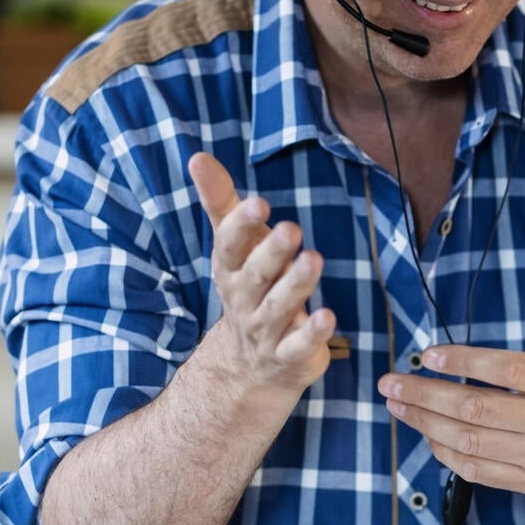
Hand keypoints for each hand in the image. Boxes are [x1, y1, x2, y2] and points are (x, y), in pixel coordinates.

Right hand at [187, 152, 333, 394]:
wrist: (247, 367)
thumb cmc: (248, 288)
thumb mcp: (233, 247)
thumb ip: (221, 203)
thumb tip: (198, 157)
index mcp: (230, 270)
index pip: (230, 246)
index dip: (242, 226)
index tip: (259, 203)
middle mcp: (244, 300)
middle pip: (256, 275)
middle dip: (272, 252)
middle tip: (291, 229)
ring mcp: (265, 331)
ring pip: (279, 307)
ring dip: (296, 285)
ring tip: (314, 259)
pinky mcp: (290, 355)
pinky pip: (298, 345)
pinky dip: (311, 333)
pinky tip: (327, 316)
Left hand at [376, 263, 524, 507]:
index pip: (505, 371)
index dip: (462, 364)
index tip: (427, 354)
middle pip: (477, 410)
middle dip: (426, 395)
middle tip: (391, 382)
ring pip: (472, 442)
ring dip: (426, 424)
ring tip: (397, 405)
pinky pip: (481, 472)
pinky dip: (448, 455)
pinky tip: (426, 436)